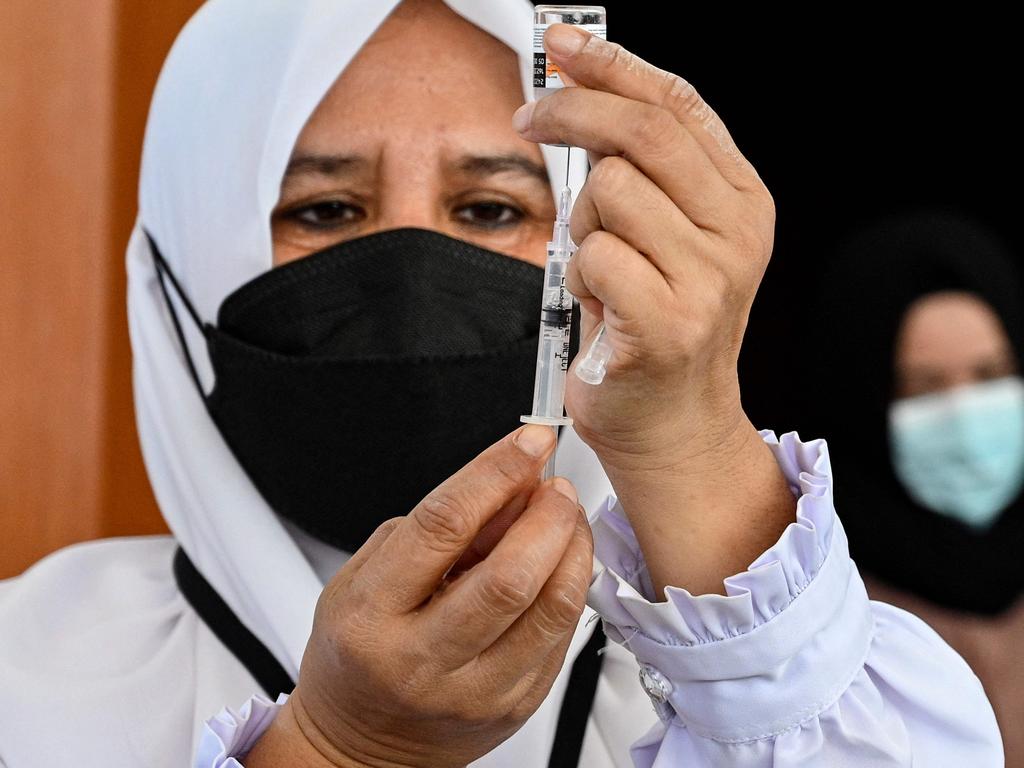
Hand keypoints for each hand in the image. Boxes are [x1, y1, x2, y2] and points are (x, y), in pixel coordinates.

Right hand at [245, 425, 592, 767]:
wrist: (362, 748)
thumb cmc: (358, 655)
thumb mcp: (365, 576)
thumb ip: (434, 529)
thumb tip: (509, 486)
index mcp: (373, 616)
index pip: (442, 526)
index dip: (495, 472)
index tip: (529, 441)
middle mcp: (422, 660)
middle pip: (509, 576)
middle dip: (547, 514)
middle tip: (554, 487)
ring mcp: (474, 692)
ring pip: (550, 609)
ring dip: (572, 547)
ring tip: (565, 518)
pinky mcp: (514, 708)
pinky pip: (562, 638)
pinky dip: (570, 586)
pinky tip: (560, 563)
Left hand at [514, 25, 774, 470]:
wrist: (671, 423)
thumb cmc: (656, 325)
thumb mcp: (666, 235)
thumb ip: (642, 170)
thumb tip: (583, 91)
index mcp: (740, 199)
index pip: (678, 104)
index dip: (615, 63)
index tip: (564, 44)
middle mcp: (736, 231)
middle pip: (640, 132)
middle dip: (571, 114)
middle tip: (531, 119)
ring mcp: (709, 278)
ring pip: (608, 192)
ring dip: (581, 227)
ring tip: (600, 269)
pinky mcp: (669, 322)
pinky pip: (593, 255)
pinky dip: (579, 276)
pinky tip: (599, 306)